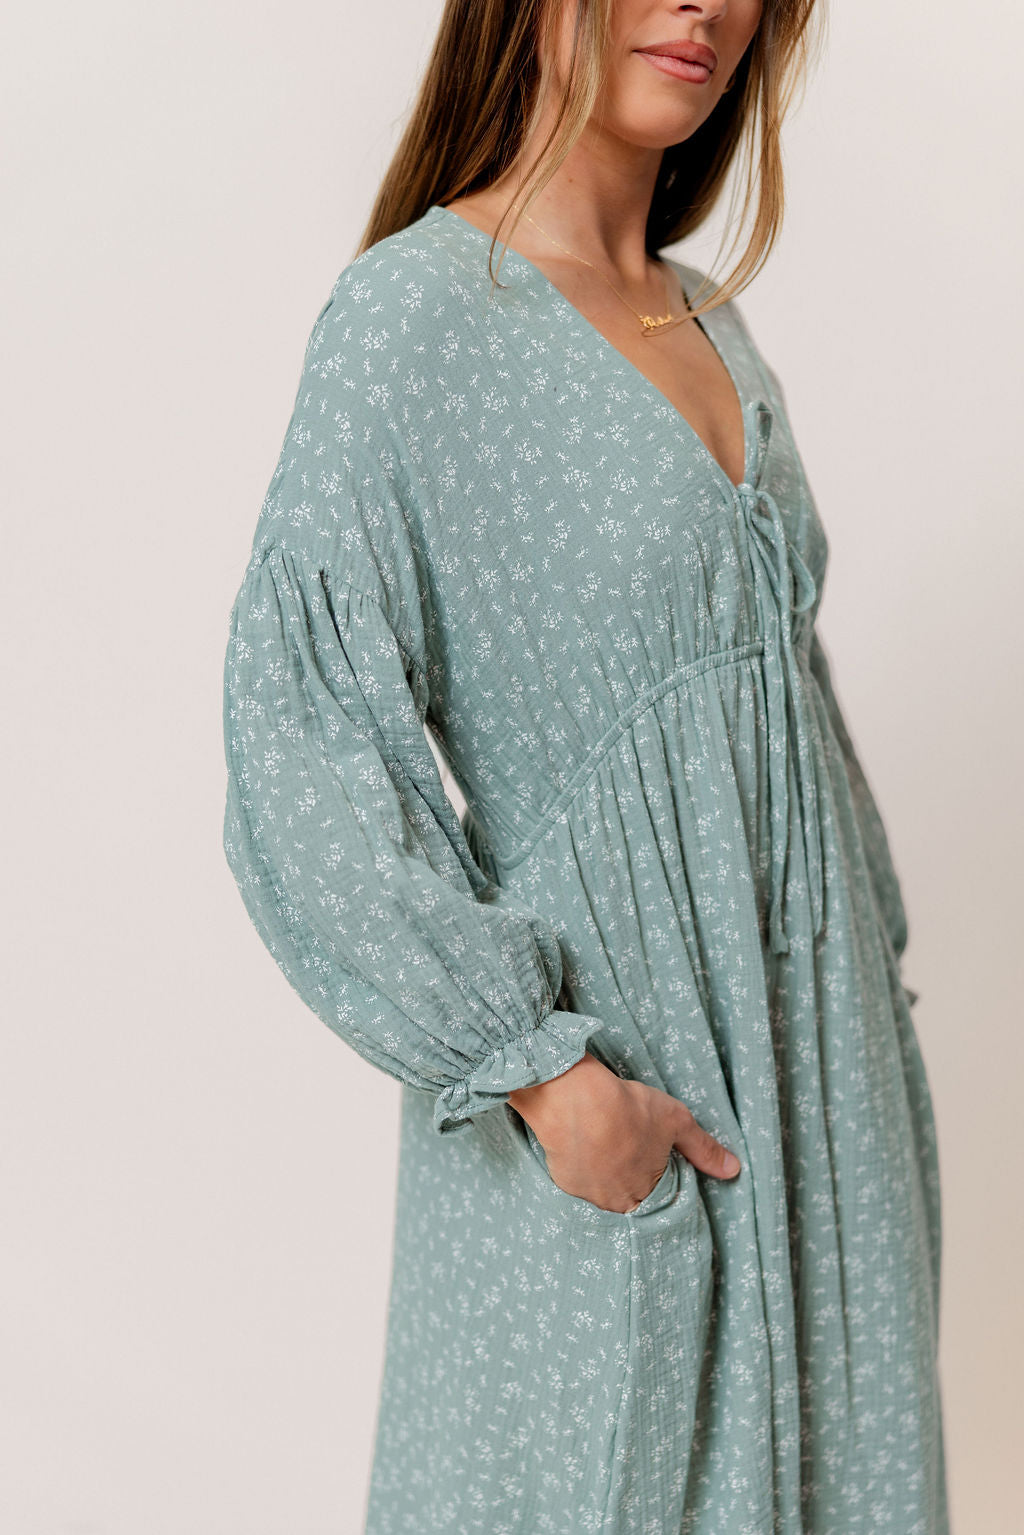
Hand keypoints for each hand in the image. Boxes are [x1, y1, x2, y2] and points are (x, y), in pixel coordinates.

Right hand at [508, 1050, 739, 1212]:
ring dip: (604, 1174)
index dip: (654, 1176)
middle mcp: (614, 1203)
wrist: (575, 1099)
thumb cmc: (630, 1109)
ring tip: (604, 1146)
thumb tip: (733, 1169)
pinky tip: (582, 1145)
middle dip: (629, 1178)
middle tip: (625, 1149)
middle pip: (627, 1197)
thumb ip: (703, 1149)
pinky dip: (580, 1165)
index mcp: (646, 1194)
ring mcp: (585, 1194)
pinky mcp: (561, 1179)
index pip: (655, 1197)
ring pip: (600, 1191)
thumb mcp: (676, 1123)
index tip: (649, 1158)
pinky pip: (575, 1179)